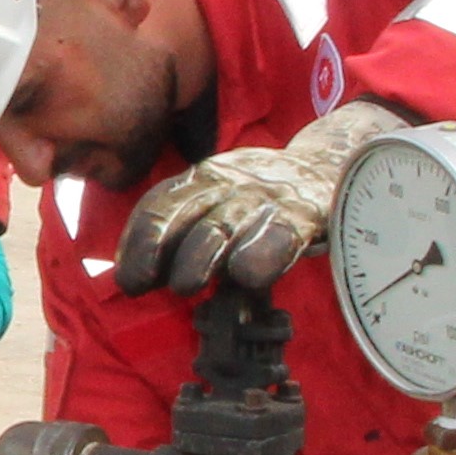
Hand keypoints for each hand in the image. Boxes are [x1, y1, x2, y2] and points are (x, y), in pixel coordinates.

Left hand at [110, 99, 409, 299]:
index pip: (159, 204)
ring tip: (187, 285)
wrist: (326, 169)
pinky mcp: (303, 214)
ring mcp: (265, 198)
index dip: (139, 242)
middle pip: (186, 214)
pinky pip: (279, 234)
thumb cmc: (259, 202)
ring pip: (225, 223)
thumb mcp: (217, 205)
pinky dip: (262, 254)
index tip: (130, 280)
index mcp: (201, 179)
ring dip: (202, 254)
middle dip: (162, 250)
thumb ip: (185, 235)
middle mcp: (227, 183)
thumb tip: (145, 280)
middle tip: (152, 285)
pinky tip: (247, 275)